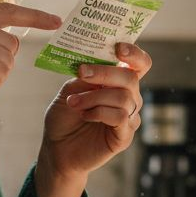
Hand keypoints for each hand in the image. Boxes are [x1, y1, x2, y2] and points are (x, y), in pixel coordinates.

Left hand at [38, 42, 153, 183]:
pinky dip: (99, 112)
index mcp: (118, 83)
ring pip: (124, 97)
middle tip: (81, 73)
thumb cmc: (65, 117)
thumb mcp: (70, 89)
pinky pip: (120, 117)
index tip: (118, 48)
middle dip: (104, 73)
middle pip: (131, 78)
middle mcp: (129, 98)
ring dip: (94, 97)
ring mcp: (129, 118)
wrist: (56, 148)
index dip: (135, 53)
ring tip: (73, 102)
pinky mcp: (124, 136)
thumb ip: (86, 77)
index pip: (139, 64)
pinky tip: (85, 116)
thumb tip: (94, 64)